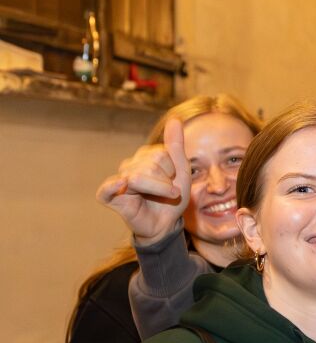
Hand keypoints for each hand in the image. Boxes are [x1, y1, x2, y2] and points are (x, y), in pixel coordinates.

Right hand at [95, 118, 190, 244]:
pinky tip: (122, 186)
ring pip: (138, 177)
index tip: (173, 181)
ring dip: (157, 190)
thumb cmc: (171, 198)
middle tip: (167, 193)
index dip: (173, 171)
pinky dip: (113, 187)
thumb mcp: (181, 172)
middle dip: (166, 183)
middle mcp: (130, 165)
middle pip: (151, 164)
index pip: (162, 153)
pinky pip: (106, 189)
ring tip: (158, 197)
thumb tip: (174, 119)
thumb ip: (176, 146)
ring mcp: (118, 180)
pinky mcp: (109, 196)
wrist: (165, 224)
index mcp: (146, 156)